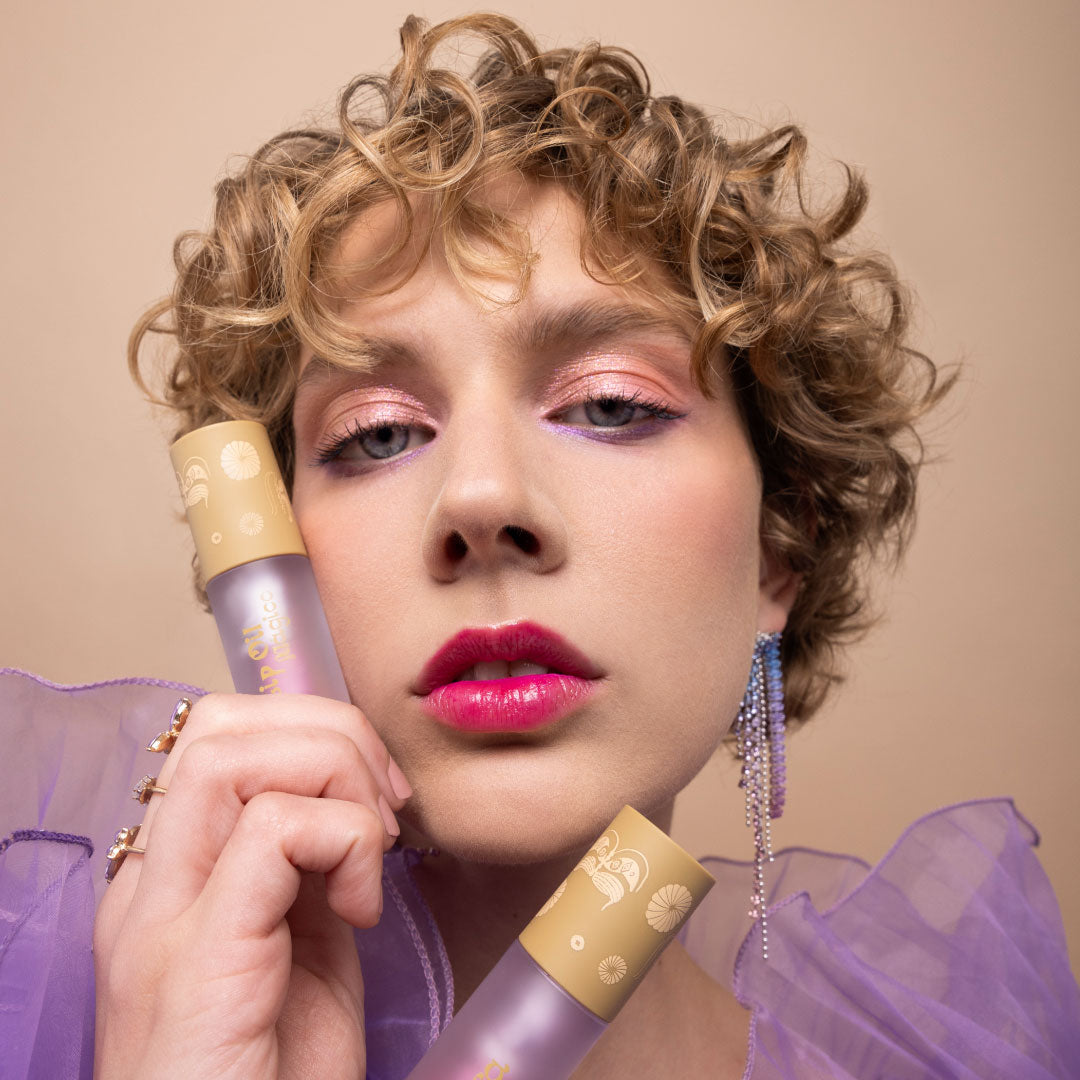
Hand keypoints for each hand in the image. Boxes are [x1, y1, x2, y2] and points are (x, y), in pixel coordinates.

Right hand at [93, 692, 411, 1079]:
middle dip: (328, 732)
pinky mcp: (196, 959)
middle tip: (385, 807)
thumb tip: (362, 797)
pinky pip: (270, 832)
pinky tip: (360, 909)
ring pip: (231, 755)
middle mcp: (149, 888)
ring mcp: (160, 921)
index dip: (311, 732)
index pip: (217, 738)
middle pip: (220, 723)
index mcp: (172, 880)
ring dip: (335, 776)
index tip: (380, 796)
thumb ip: (309, 869)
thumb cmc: (274, 1078)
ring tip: (372, 851)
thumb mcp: (300, 949)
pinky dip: (342, 841)